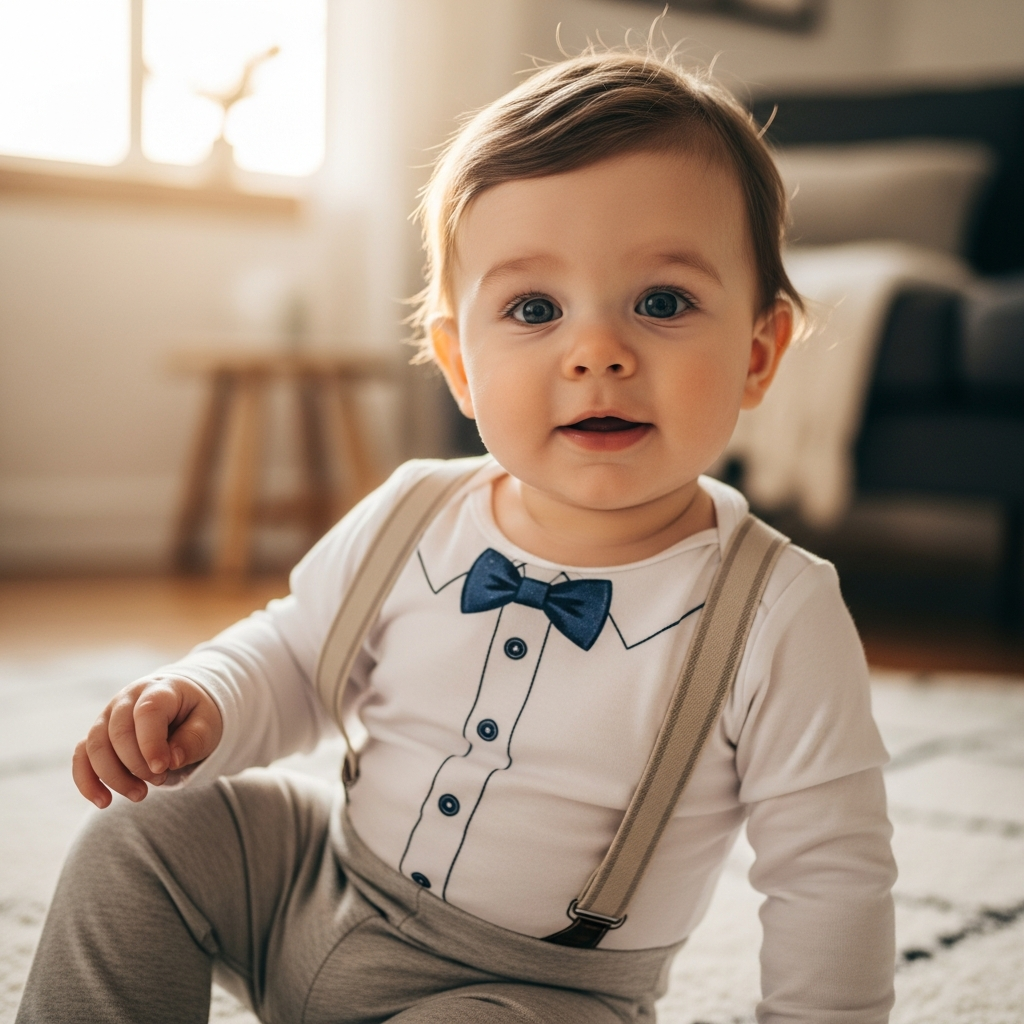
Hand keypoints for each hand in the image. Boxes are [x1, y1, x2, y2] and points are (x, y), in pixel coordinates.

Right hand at [73, 677, 222, 807]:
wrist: (182, 704)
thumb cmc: (196, 714)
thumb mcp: (208, 723)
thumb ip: (193, 739)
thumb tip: (172, 760)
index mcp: (159, 689)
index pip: (147, 712)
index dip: (151, 743)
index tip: (162, 768)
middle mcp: (128, 698)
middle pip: (118, 732)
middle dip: (137, 765)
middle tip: (160, 780)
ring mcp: (108, 715)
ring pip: (95, 747)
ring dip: (114, 777)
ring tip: (140, 795)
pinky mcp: (98, 734)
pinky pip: (81, 756)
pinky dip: (87, 781)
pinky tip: (103, 802)